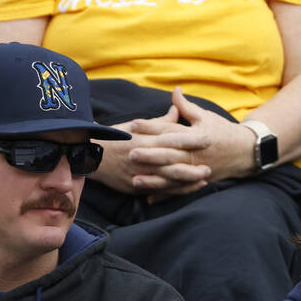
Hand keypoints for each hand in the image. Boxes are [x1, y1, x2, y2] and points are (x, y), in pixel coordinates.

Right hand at [92, 105, 211, 196]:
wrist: (89, 156)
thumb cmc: (116, 137)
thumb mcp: (136, 126)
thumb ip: (160, 122)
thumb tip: (177, 110)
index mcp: (145, 140)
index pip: (172, 139)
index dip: (191, 140)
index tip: (209, 138)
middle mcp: (143, 158)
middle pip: (172, 162)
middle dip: (192, 165)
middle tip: (211, 165)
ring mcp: (140, 174)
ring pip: (167, 179)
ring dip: (187, 180)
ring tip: (205, 179)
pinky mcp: (137, 186)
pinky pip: (159, 190)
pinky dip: (175, 190)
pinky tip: (189, 189)